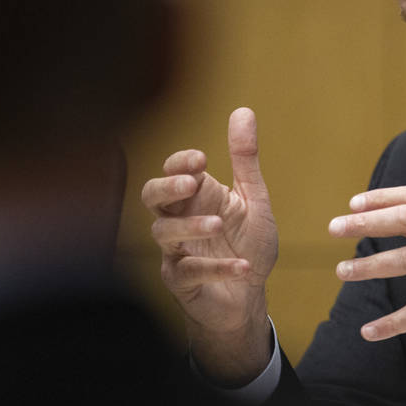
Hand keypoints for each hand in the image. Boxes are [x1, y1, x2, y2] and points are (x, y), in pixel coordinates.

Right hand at [141, 107, 277, 384]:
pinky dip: (217, 269)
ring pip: (164, 234)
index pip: (174, 171)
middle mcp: (180, 220)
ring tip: (219, 225)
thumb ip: (246, 160)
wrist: (250, 295)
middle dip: (167, 187)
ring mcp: (177, 251)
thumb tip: (243, 110)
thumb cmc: (248, 244)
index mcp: (197, 197)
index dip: (180, 163)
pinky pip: (189, 272)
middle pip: (151, 197)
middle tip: (191, 184)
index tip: (201, 158)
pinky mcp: (182, 282)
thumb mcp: (254, 200)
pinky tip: (243, 267)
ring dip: (190, 227)